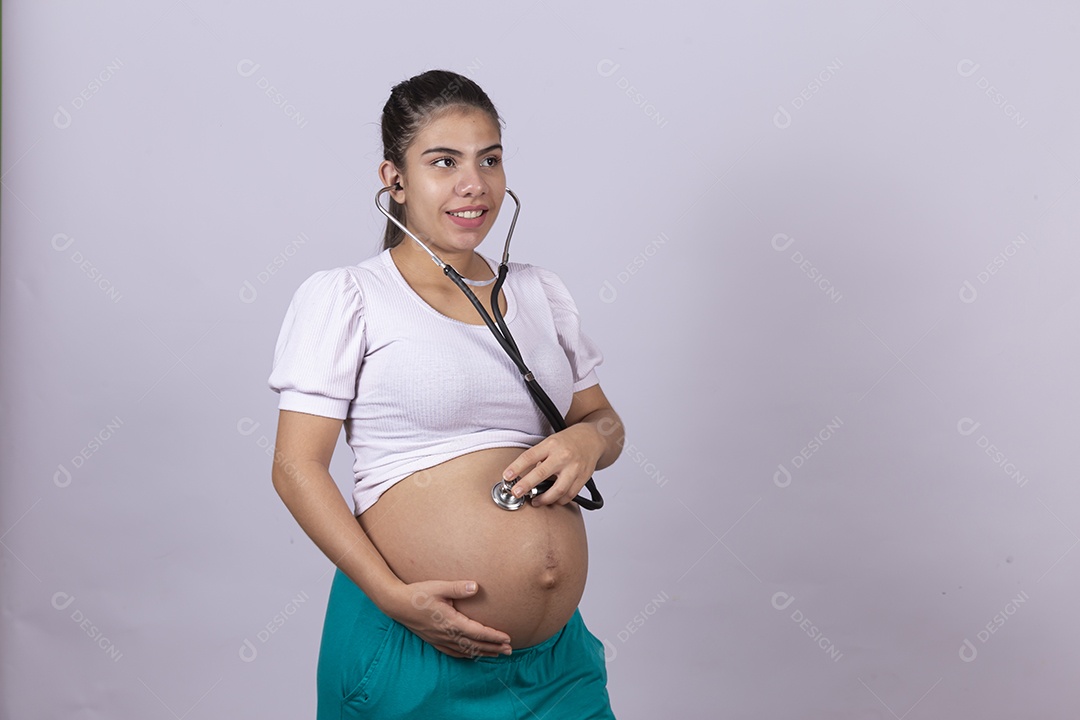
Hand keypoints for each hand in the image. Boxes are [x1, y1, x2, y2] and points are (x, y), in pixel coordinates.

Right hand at [382, 580, 511, 657]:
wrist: (396, 604)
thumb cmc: (418, 594)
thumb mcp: (438, 587)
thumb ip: (458, 588)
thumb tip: (476, 587)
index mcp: (450, 622)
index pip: (477, 633)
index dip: (494, 636)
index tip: (507, 638)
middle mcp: (446, 634)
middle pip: (475, 645)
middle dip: (493, 648)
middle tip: (509, 650)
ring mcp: (439, 639)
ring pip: (465, 650)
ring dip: (483, 653)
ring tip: (497, 654)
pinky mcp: (434, 640)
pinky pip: (453, 652)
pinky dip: (466, 655)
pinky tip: (472, 655)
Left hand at [502, 423, 604, 506]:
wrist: (592, 439)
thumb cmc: (568, 441)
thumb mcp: (550, 442)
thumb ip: (539, 457)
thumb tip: (525, 476)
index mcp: (551, 445)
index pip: (529, 456)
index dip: (516, 467)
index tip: (506, 476)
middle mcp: (563, 456)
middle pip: (541, 474)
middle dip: (526, 485)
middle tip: (516, 493)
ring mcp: (574, 468)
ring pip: (558, 490)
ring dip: (544, 499)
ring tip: (535, 502)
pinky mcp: (583, 478)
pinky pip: (569, 495)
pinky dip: (559, 500)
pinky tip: (552, 500)